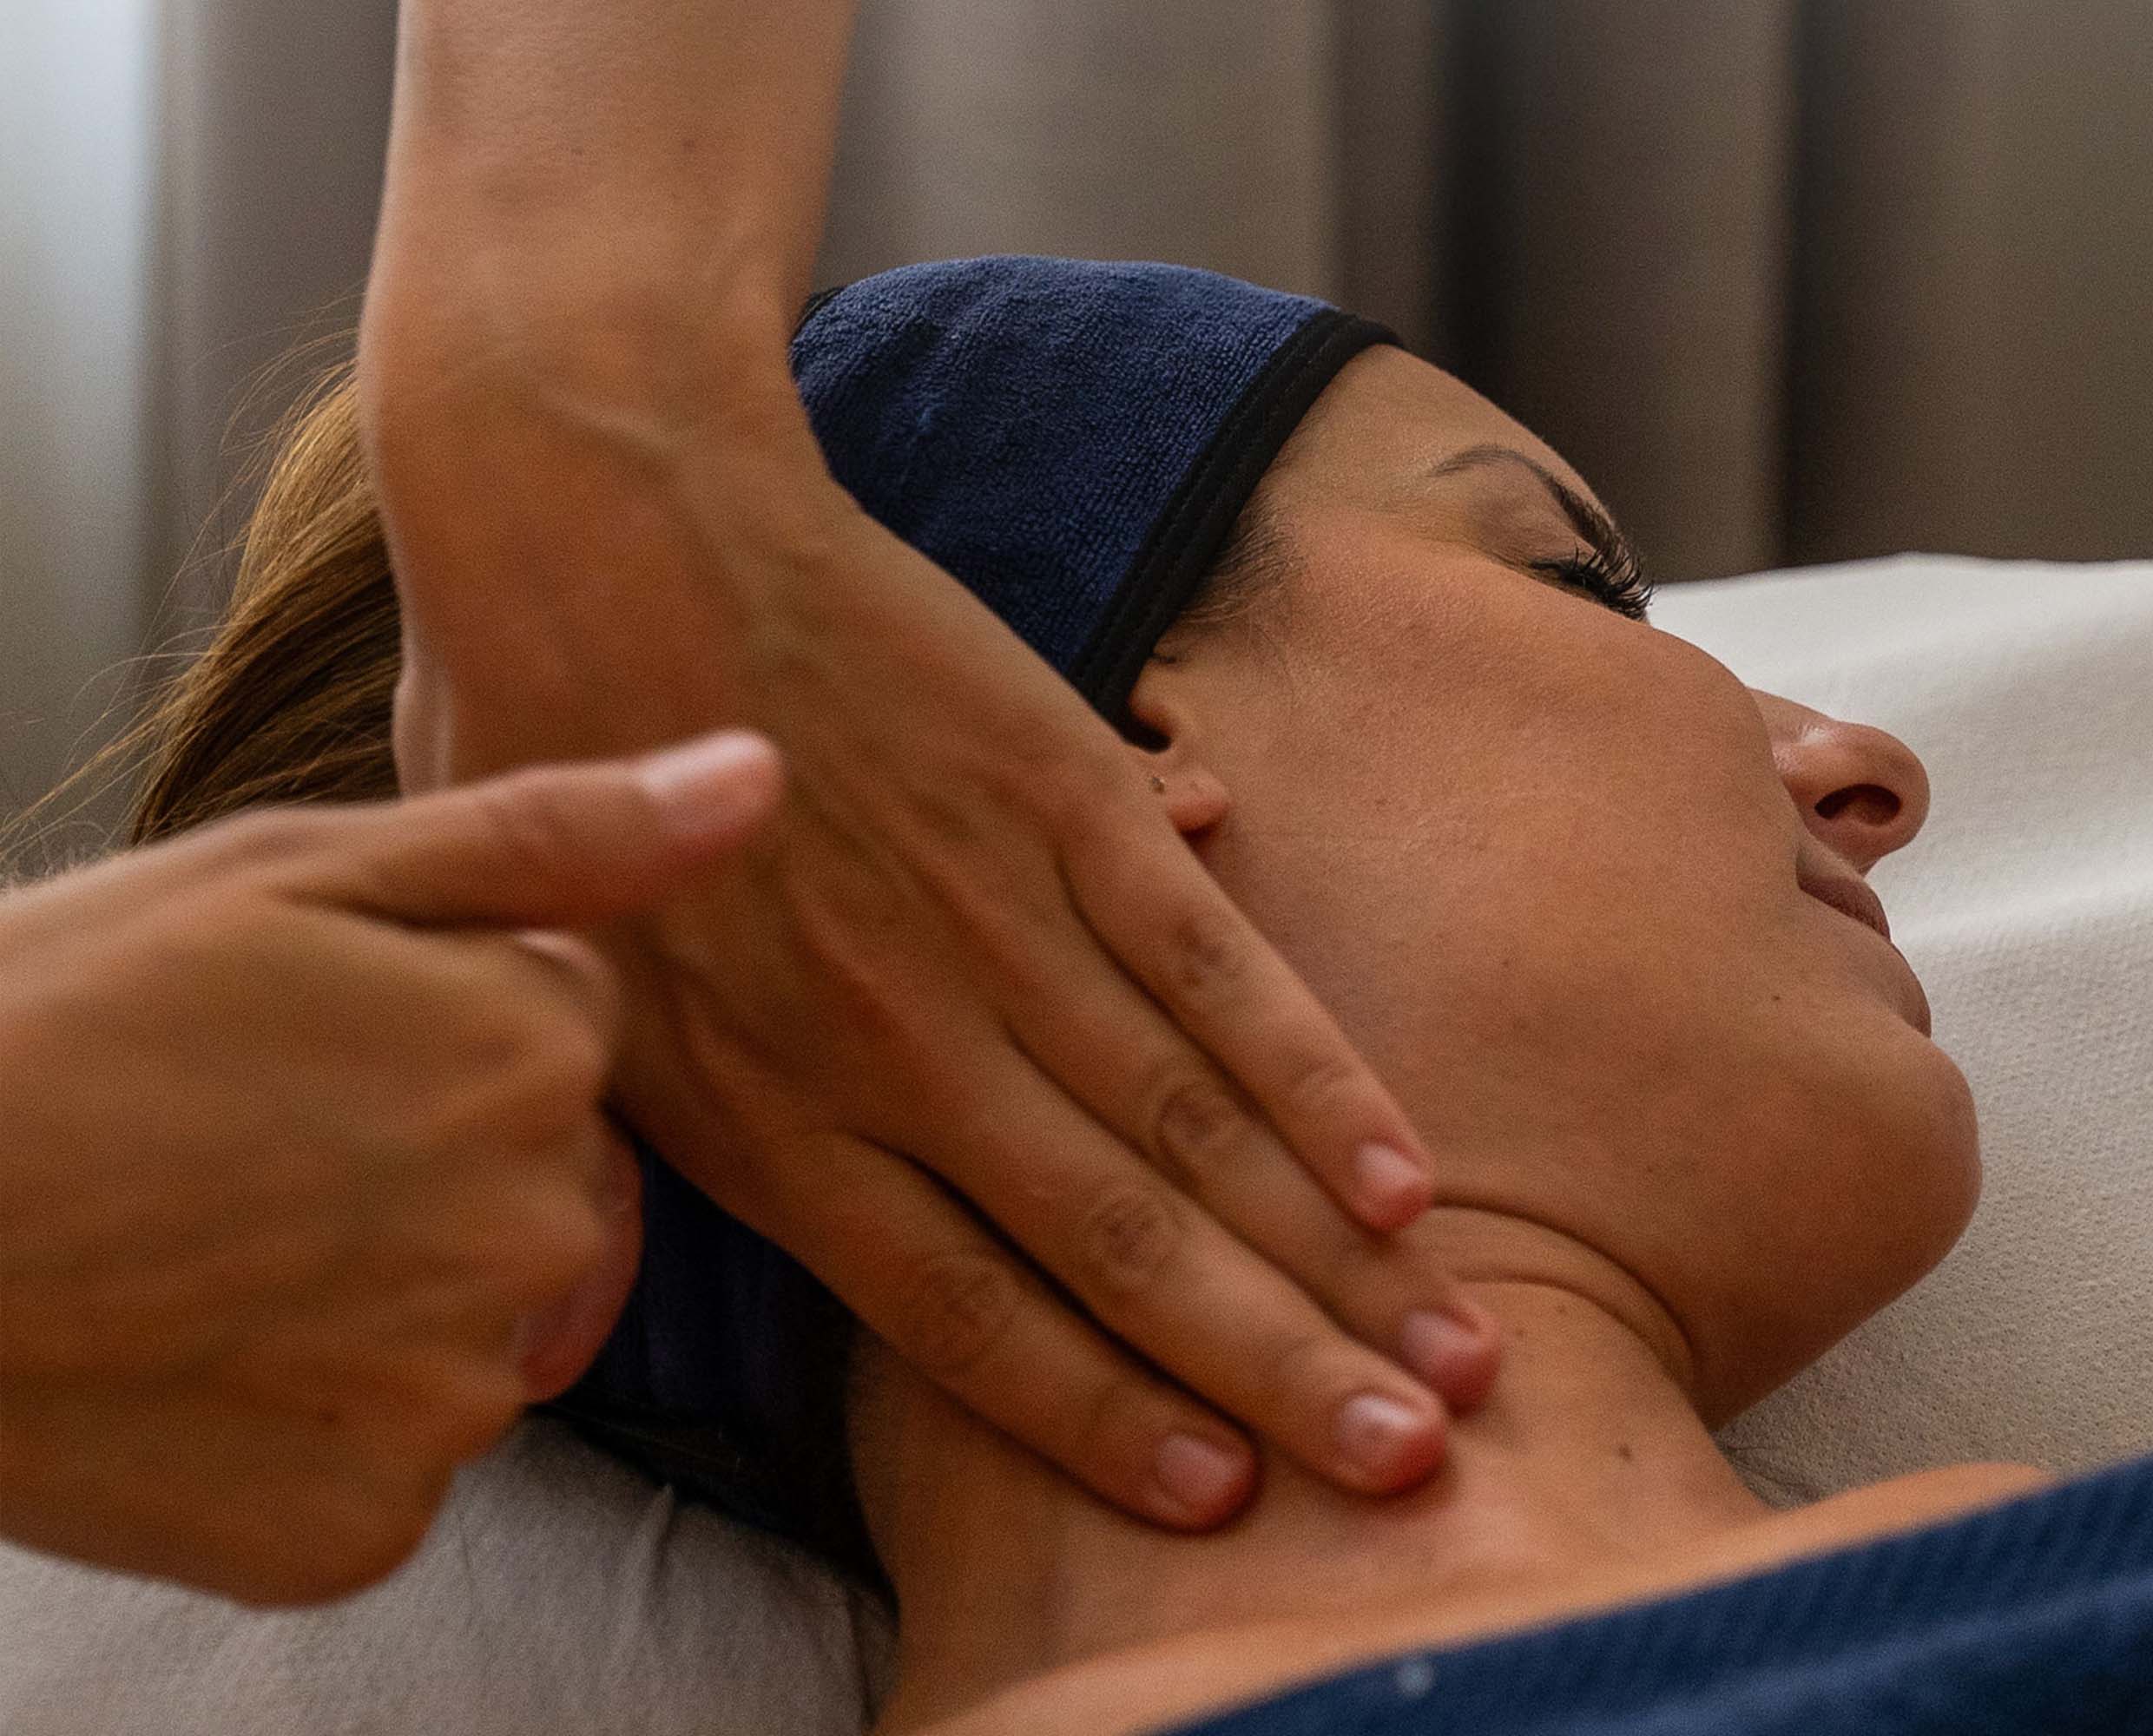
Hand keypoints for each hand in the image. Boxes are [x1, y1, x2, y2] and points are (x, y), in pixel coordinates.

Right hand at [0, 734, 781, 1602]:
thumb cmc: (58, 1018)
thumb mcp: (300, 870)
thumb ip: (559, 833)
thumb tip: (761, 780)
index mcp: (539, 1057)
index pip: (566, 1032)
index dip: (431, 1020)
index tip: (298, 1034)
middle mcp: (539, 1236)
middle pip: (550, 1182)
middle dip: (438, 1158)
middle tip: (247, 1148)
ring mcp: (453, 1399)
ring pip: (480, 1326)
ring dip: (386, 1297)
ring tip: (210, 1250)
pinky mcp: (362, 1529)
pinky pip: (393, 1460)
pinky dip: (315, 1426)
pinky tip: (201, 1360)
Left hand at [357, 303, 1501, 1529]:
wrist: (603, 518)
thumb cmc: (556, 758)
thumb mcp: (574, 993)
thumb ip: (698, 1126)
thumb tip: (822, 1196)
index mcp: (760, 1113)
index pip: (957, 1313)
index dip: (1097, 1414)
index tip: (1220, 1497)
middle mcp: (891, 1045)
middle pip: (1114, 1243)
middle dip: (1271, 1369)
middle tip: (1406, 1467)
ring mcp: (989, 919)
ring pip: (1189, 1125)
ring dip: (1332, 1256)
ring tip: (1453, 1356)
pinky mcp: (1060, 799)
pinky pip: (1214, 968)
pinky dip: (1314, 1075)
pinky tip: (1403, 1172)